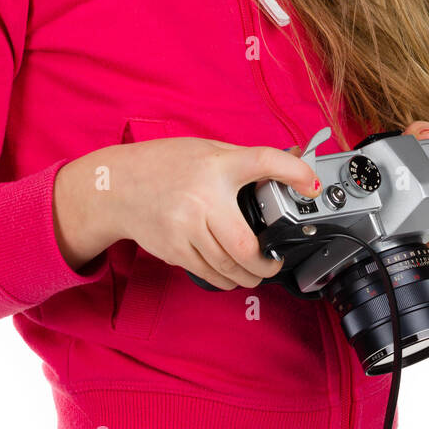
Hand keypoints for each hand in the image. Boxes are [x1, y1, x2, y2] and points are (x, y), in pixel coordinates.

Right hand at [117, 136, 321, 289]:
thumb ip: (246, 160)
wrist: (117, 186)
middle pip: (246, 247)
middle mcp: (203, 197)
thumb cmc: (166, 164)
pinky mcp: (174, 249)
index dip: (294, 172)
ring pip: (228, 267)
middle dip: (266, 265)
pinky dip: (225, 277)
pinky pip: (208, 273)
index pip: (263, 162)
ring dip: (248, 276)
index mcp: (217, 166)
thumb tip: (293, 161)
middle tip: (273, 262)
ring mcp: (186, 227)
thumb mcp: (208, 151)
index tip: (311, 185)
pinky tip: (228, 270)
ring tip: (254, 271)